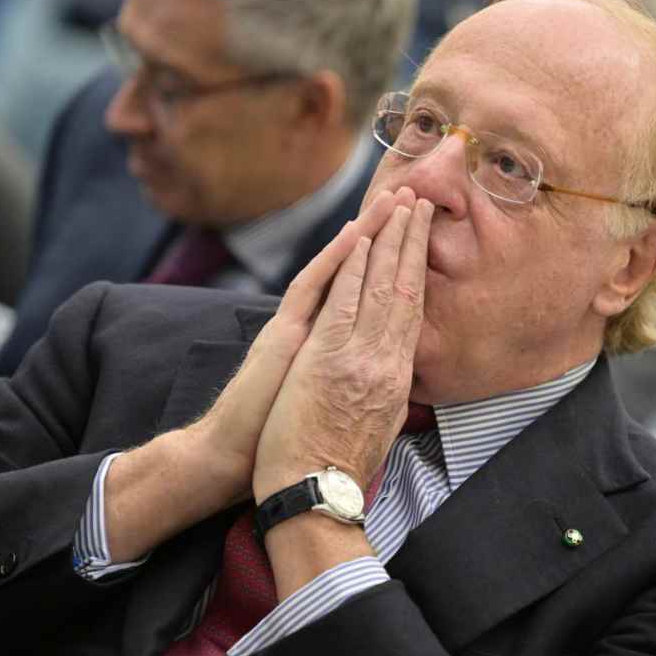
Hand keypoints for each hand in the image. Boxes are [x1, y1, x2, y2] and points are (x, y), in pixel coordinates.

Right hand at [102, 196, 402, 561]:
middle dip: (390, 235)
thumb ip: (350, 373)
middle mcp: (316, 326)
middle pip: (362, 272)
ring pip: (341, 269)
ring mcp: (298, 326)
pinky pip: (313, 289)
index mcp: (331, 342)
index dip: (397, 262)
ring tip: (393, 200)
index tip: (421, 235)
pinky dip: (336, 261)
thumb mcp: (327, 399)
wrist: (234, 456)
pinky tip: (355, 235)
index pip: (372, 293)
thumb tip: (383, 365)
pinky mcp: (283, 336)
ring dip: (370, 233)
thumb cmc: (282, 437)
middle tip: (414, 199)